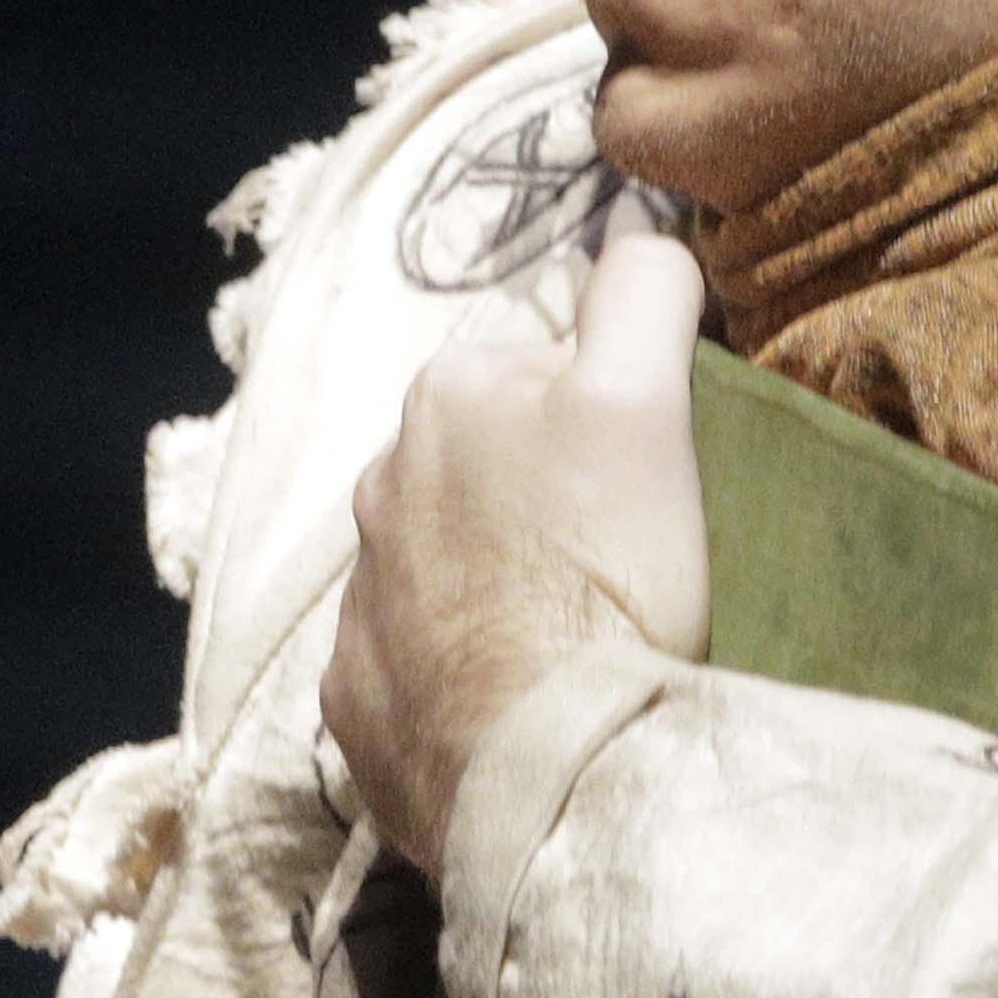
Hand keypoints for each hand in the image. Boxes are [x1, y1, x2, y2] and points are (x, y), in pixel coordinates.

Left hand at [324, 230, 713, 882]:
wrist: (540, 769)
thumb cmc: (603, 576)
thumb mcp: (643, 402)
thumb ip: (640, 293)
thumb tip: (635, 229)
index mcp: (446, 395)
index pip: (540, 365)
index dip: (604, 411)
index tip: (643, 478)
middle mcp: (379, 481)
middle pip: (485, 459)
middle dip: (540, 491)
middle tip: (617, 558)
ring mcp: (358, 596)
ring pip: (444, 556)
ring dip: (496, 577)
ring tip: (568, 633)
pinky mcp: (354, 696)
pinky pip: (414, 656)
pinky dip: (458, 665)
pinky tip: (514, 694)